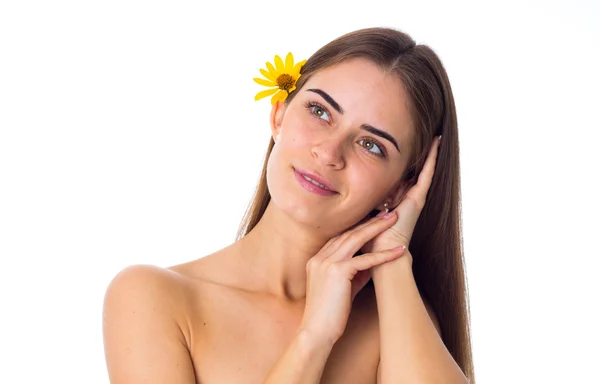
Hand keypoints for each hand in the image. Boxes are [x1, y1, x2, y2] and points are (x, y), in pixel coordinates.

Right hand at [299, 213, 405, 345]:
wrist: (316, 331)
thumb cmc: (330, 313)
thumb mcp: (343, 288)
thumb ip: (355, 273)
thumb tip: (373, 263)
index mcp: (317, 259)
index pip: (340, 236)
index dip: (359, 227)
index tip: (375, 219)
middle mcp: (320, 257)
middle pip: (349, 233)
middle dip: (370, 221)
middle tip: (388, 213)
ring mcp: (327, 263)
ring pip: (356, 239)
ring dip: (377, 228)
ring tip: (393, 220)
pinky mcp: (337, 272)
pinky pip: (365, 259)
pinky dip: (384, 254)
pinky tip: (399, 250)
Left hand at [361, 136, 440, 260]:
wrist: (379, 257)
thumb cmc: (366, 243)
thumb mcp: (358, 218)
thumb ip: (353, 208)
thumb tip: (337, 196)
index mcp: (392, 205)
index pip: (396, 181)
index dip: (399, 167)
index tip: (399, 151)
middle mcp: (405, 201)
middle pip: (411, 174)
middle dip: (416, 157)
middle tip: (424, 136)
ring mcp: (413, 200)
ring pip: (422, 172)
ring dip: (429, 155)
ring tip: (435, 137)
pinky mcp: (417, 200)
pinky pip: (426, 175)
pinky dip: (432, 159)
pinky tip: (436, 144)